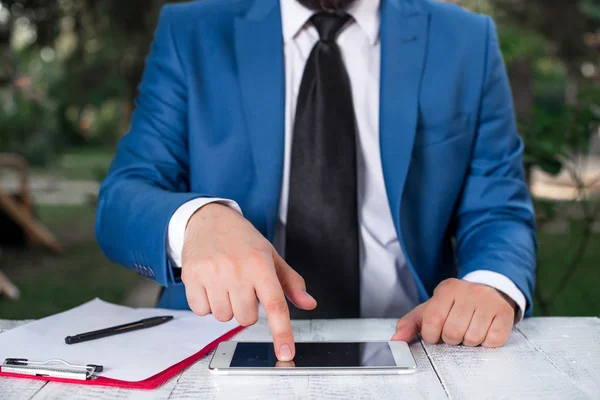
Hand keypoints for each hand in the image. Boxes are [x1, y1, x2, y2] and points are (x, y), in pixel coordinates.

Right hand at [181, 203, 316, 360]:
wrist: (209, 219)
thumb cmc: (242, 240)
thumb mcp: (271, 256)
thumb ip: (291, 283)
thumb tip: (309, 304)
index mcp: (261, 264)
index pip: (275, 305)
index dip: (282, 332)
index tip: (286, 353)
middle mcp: (237, 269)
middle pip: (246, 318)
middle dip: (245, 307)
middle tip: (242, 286)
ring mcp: (212, 273)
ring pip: (223, 317)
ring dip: (226, 306)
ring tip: (225, 282)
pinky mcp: (191, 277)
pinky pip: (201, 311)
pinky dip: (206, 303)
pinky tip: (210, 283)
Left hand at [392, 278, 516, 346]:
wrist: (488, 290)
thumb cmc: (455, 304)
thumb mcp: (431, 308)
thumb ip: (410, 323)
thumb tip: (396, 340)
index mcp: (447, 289)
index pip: (432, 320)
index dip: (432, 335)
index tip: (436, 334)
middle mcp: (468, 292)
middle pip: (453, 332)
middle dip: (451, 338)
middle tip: (455, 330)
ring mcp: (488, 302)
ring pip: (472, 338)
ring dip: (468, 341)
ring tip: (469, 329)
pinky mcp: (504, 313)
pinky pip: (492, 341)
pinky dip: (486, 342)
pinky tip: (483, 330)